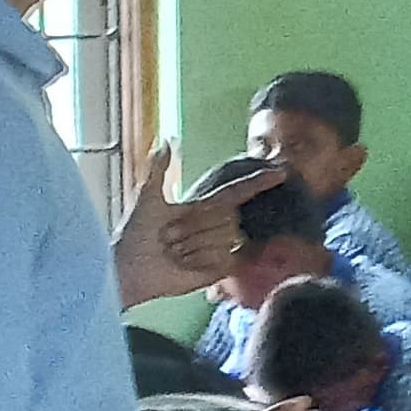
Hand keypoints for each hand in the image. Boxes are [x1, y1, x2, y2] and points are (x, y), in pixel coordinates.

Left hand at [114, 143, 276, 308]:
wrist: (129, 268)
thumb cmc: (134, 235)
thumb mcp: (147, 198)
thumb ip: (159, 169)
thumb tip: (168, 140)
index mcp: (203, 207)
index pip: (238, 192)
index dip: (259, 181)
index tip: (280, 171)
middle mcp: (215, 227)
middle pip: (226, 217)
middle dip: (193, 227)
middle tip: (169, 237)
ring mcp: (219, 248)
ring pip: (224, 238)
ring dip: (192, 246)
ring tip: (173, 253)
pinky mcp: (219, 270)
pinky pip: (224, 258)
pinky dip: (199, 262)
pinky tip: (183, 266)